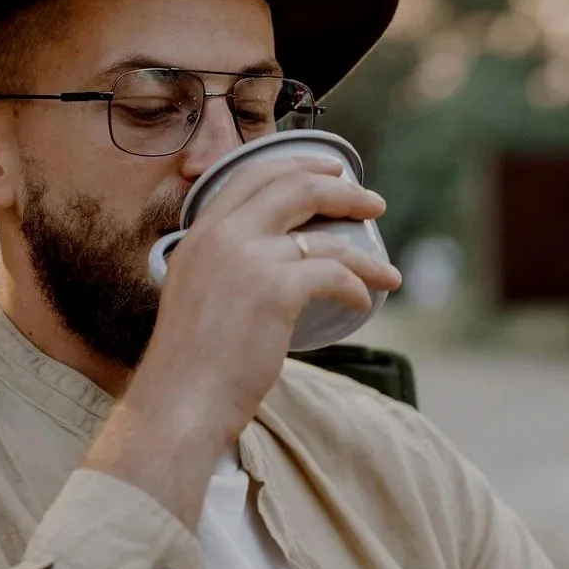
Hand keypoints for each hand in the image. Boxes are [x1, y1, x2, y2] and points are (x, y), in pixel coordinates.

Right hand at [85, 160, 399, 525]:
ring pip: (324, 236)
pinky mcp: (275, 290)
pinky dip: (359, 286)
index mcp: (201, 234)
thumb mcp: (198, 297)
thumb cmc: (192, 365)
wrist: (181, 401)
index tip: (332, 173)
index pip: (252, 175)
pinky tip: (365, 302)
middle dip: (343, 191)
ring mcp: (248, 259)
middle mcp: (222, 236)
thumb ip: (224, 275)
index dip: (298, 166)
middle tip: (373, 205)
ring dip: (365, 252)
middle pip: (294, 188)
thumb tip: (268, 279)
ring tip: (387, 269)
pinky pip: (335, 274)